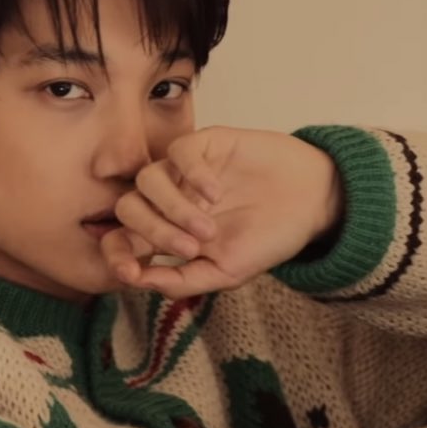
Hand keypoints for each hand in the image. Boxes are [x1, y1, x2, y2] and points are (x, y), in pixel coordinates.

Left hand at [101, 125, 342, 297]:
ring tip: (208, 227)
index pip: (121, 239)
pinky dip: (193, 175)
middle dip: (152, 232)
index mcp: (165, 232)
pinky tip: (217, 193)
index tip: (129, 272)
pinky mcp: (204, 144)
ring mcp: (183, 171)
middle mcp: (167, 200)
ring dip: (173, 209)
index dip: (115, 255)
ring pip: (146, 180)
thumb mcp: (225, 272)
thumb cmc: (267, 239)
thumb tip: (137, 283)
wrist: (311, 203)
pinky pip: (178, 152)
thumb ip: (181, 280)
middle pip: (128, 209)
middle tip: (192, 247)